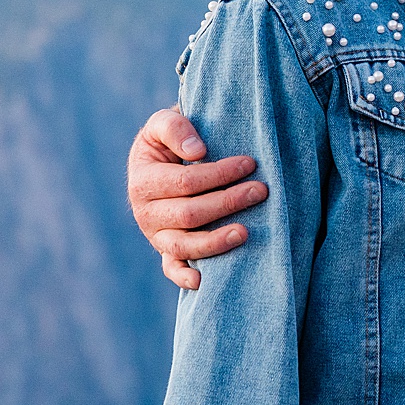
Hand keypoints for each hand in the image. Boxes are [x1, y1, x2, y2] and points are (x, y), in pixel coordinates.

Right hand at [129, 107, 267, 290]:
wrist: (161, 162)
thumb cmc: (170, 140)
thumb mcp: (163, 123)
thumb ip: (175, 128)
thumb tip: (198, 151)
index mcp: (142, 181)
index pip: (185, 182)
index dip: (219, 174)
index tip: (250, 163)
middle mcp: (144, 213)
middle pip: (190, 215)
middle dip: (228, 202)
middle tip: (261, 191)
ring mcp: (155, 236)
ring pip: (184, 246)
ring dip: (216, 241)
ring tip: (246, 232)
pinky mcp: (166, 252)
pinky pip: (173, 270)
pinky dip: (186, 278)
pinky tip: (205, 281)